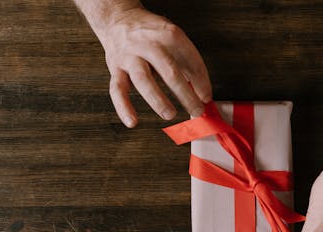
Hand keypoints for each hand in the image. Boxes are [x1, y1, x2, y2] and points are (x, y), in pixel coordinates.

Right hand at [96, 6, 211, 126]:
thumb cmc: (151, 34)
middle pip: (169, 71)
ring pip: (143, 80)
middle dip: (185, 94)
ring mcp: (130, 56)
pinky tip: (132, 122)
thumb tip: (203, 95)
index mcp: (168, 35)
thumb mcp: (173, 39)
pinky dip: (124, 107)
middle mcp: (148, 44)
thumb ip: (188, 65)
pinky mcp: (115, 68)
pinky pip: (117, 89)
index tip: (207, 98)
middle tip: (196, 110)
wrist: (118, 19)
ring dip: (158, 100)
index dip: (201, 80)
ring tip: (170, 114)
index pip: (189, 59)